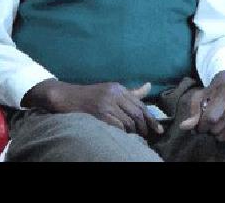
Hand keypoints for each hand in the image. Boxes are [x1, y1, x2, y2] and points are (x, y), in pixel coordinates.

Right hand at [24, 79, 162, 137]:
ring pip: (128, 121)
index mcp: (119, 88)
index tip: (159, 129)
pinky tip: (123, 136)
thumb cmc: (90, 96)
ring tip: (134, 137)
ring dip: (134, 132)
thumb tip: (149, 86)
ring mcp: (106, 104)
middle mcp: (114, 94)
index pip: (141, 104)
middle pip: (137, 113)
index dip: (152, 118)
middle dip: (145, 127)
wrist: (65, 97)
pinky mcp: (98, 114)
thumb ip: (131, 92)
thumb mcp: (111, 90)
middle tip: (147, 136)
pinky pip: (117, 126)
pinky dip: (122, 133)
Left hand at [179, 71, 224, 143]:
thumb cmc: (214, 91)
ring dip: (216, 134)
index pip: (210, 118)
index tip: (199, 125)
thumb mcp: (201, 97)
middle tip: (207, 125)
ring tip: (216, 125)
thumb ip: (193, 112)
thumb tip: (184, 127)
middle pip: (217, 128)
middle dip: (208, 130)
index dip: (201, 125)